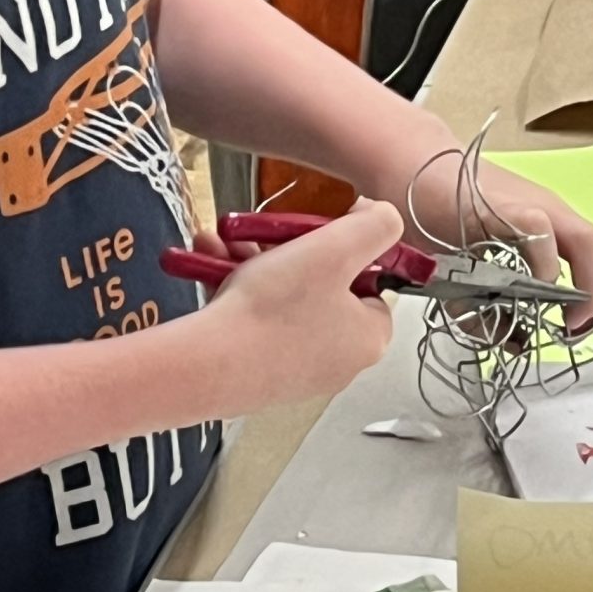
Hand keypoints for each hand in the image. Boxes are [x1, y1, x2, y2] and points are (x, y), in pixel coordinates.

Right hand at [184, 199, 398, 408]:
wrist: (207, 364)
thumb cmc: (276, 308)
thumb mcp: (338, 249)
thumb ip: (377, 226)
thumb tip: (385, 218)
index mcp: (369, 338)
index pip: (375, 282)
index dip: (348, 248)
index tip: (319, 231)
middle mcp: (338, 361)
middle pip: (324, 286)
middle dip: (289, 249)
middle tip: (265, 233)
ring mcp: (296, 370)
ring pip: (283, 297)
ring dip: (253, 261)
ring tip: (226, 241)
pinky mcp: (258, 373)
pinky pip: (255, 318)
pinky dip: (235, 289)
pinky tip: (209, 264)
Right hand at [404, 152, 592, 329]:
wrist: (407, 165)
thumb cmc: (435, 214)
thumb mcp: (469, 275)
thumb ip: (492, 310)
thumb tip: (515, 345)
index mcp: (549, 226)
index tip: (579, 328)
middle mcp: (551, 215)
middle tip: (578, 329)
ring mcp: (534, 208)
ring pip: (590, 243)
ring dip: (590, 286)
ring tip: (568, 318)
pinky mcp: (507, 208)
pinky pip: (542, 233)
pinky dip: (547, 265)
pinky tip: (535, 286)